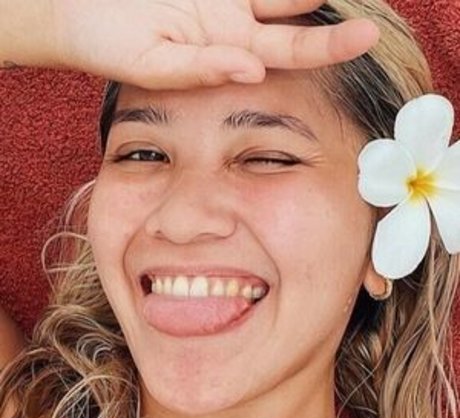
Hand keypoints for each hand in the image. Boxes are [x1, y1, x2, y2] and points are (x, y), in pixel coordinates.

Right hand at [51, 0, 379, 88]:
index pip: (290, 50)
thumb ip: (201, 70)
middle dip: (332, 5)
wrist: (75, 9)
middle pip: (297, 7)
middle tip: (374, 6)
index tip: (366, 36)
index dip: (328, 45)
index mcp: (229, 50)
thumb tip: (254, 69)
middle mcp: (236, 18)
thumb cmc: (108, 42)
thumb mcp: (153, 65)